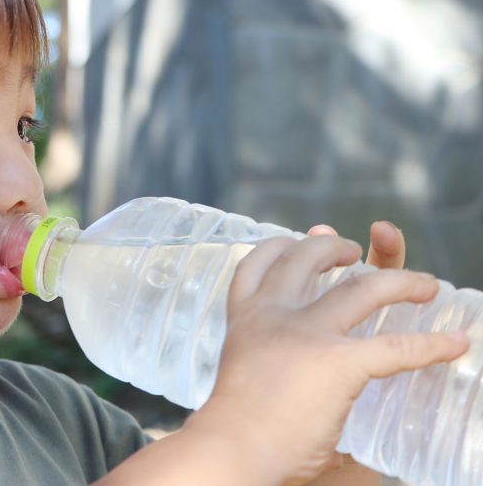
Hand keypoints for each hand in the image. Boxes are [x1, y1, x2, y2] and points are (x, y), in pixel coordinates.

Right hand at [183, 231, 468, 485]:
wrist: (233, 447)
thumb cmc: (235, 428)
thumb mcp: (242, 370)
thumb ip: (266, 359)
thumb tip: (290, 378)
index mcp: (246, 318)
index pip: (257, 264)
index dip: (280, 246)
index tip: (299, 238)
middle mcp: (274, 313)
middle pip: (306, 258)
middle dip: (331, 246)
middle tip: (352, 249)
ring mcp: (308, 334)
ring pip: (364, 289)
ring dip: (399, 280)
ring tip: (422, 285)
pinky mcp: (340, 362)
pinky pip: (397, 348)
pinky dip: (431, 345)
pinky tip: (454, 343)